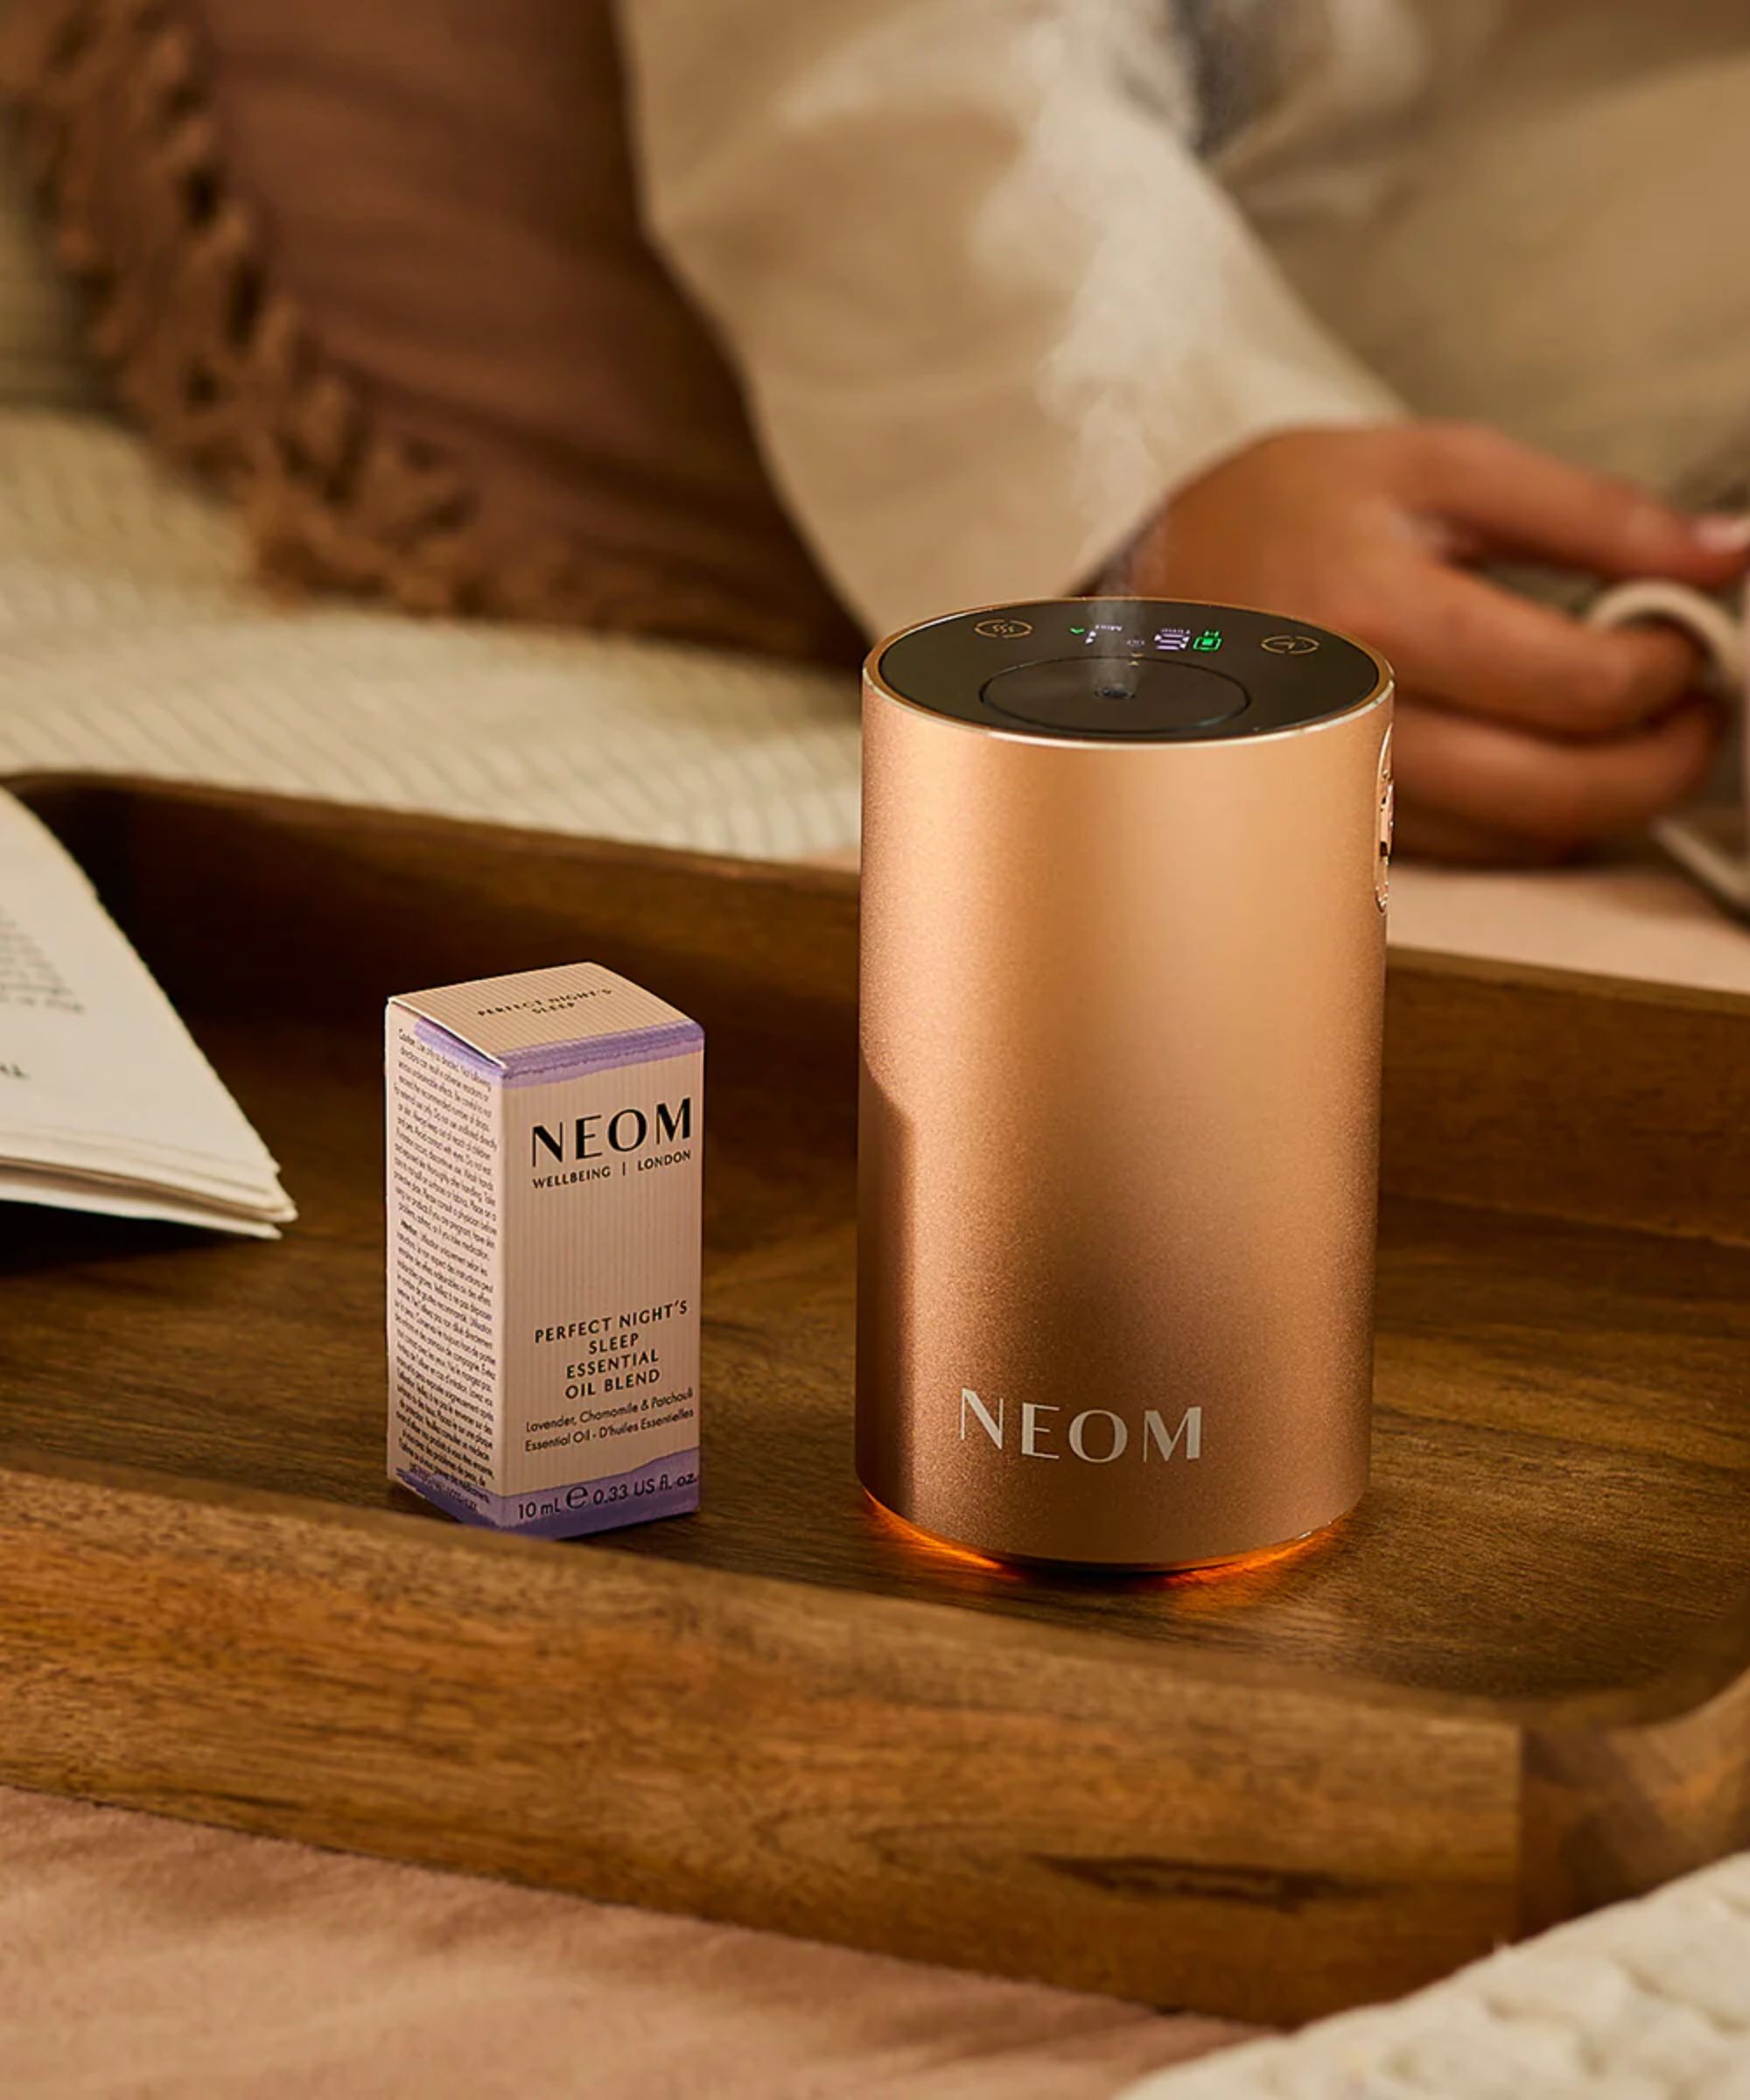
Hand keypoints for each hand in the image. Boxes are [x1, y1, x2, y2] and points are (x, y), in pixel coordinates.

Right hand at [1127, 424, 1749, 860]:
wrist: (1137, 583)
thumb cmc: (1275, 514)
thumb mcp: (1431, 466)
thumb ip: (1589, 512)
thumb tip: (1726, 553)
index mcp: (1374, 612)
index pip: (1577, 685)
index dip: (1671, 666)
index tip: (1686, 635)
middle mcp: (1347, 720)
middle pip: (1557, 792)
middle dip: (1664, 759)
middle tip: (1693, 707)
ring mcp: (1334, 791)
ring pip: (1517, 842)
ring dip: (1605, 796)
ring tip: (1623, 728)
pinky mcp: (1329, 829)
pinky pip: (1467, 856)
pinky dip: (1530, 819)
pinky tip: (1540, 759)